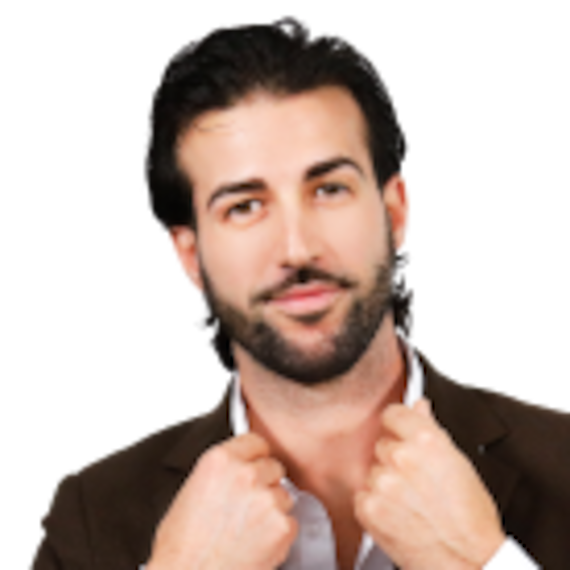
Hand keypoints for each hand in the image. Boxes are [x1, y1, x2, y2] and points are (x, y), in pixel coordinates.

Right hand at [148, 432, 297, 569]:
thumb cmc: (182, 547)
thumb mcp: (192, 491)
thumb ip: (221, 472)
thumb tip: (238, 468)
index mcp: (220, 460)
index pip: (256, 442)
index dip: (256, 457)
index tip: (255, 466)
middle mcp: (246, 474)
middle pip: (274, 467)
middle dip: (265, 485)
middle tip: (248, 507)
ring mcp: (266, 499)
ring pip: (284, 496)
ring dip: (273, 510)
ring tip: (248, 531)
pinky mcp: (281, 526)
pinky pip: (290, 523)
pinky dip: (279, 535)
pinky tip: (257, 545)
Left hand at [353, 398, 505, 569]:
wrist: (468, 562)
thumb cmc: (470, 518)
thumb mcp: (458, 464)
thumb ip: (430, 430)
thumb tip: (419, 407)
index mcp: (425, 440)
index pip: (392, 414)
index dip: (398, 426)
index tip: (401, 434)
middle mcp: (400, 457)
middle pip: (382, 445)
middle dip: (395, 460)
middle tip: (416, 482)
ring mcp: (382, 482)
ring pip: (373, 471)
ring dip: (385, 483)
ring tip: (411, 502)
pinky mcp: (368, 507)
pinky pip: (363, 494)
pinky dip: (375, 504)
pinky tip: (398, 514)